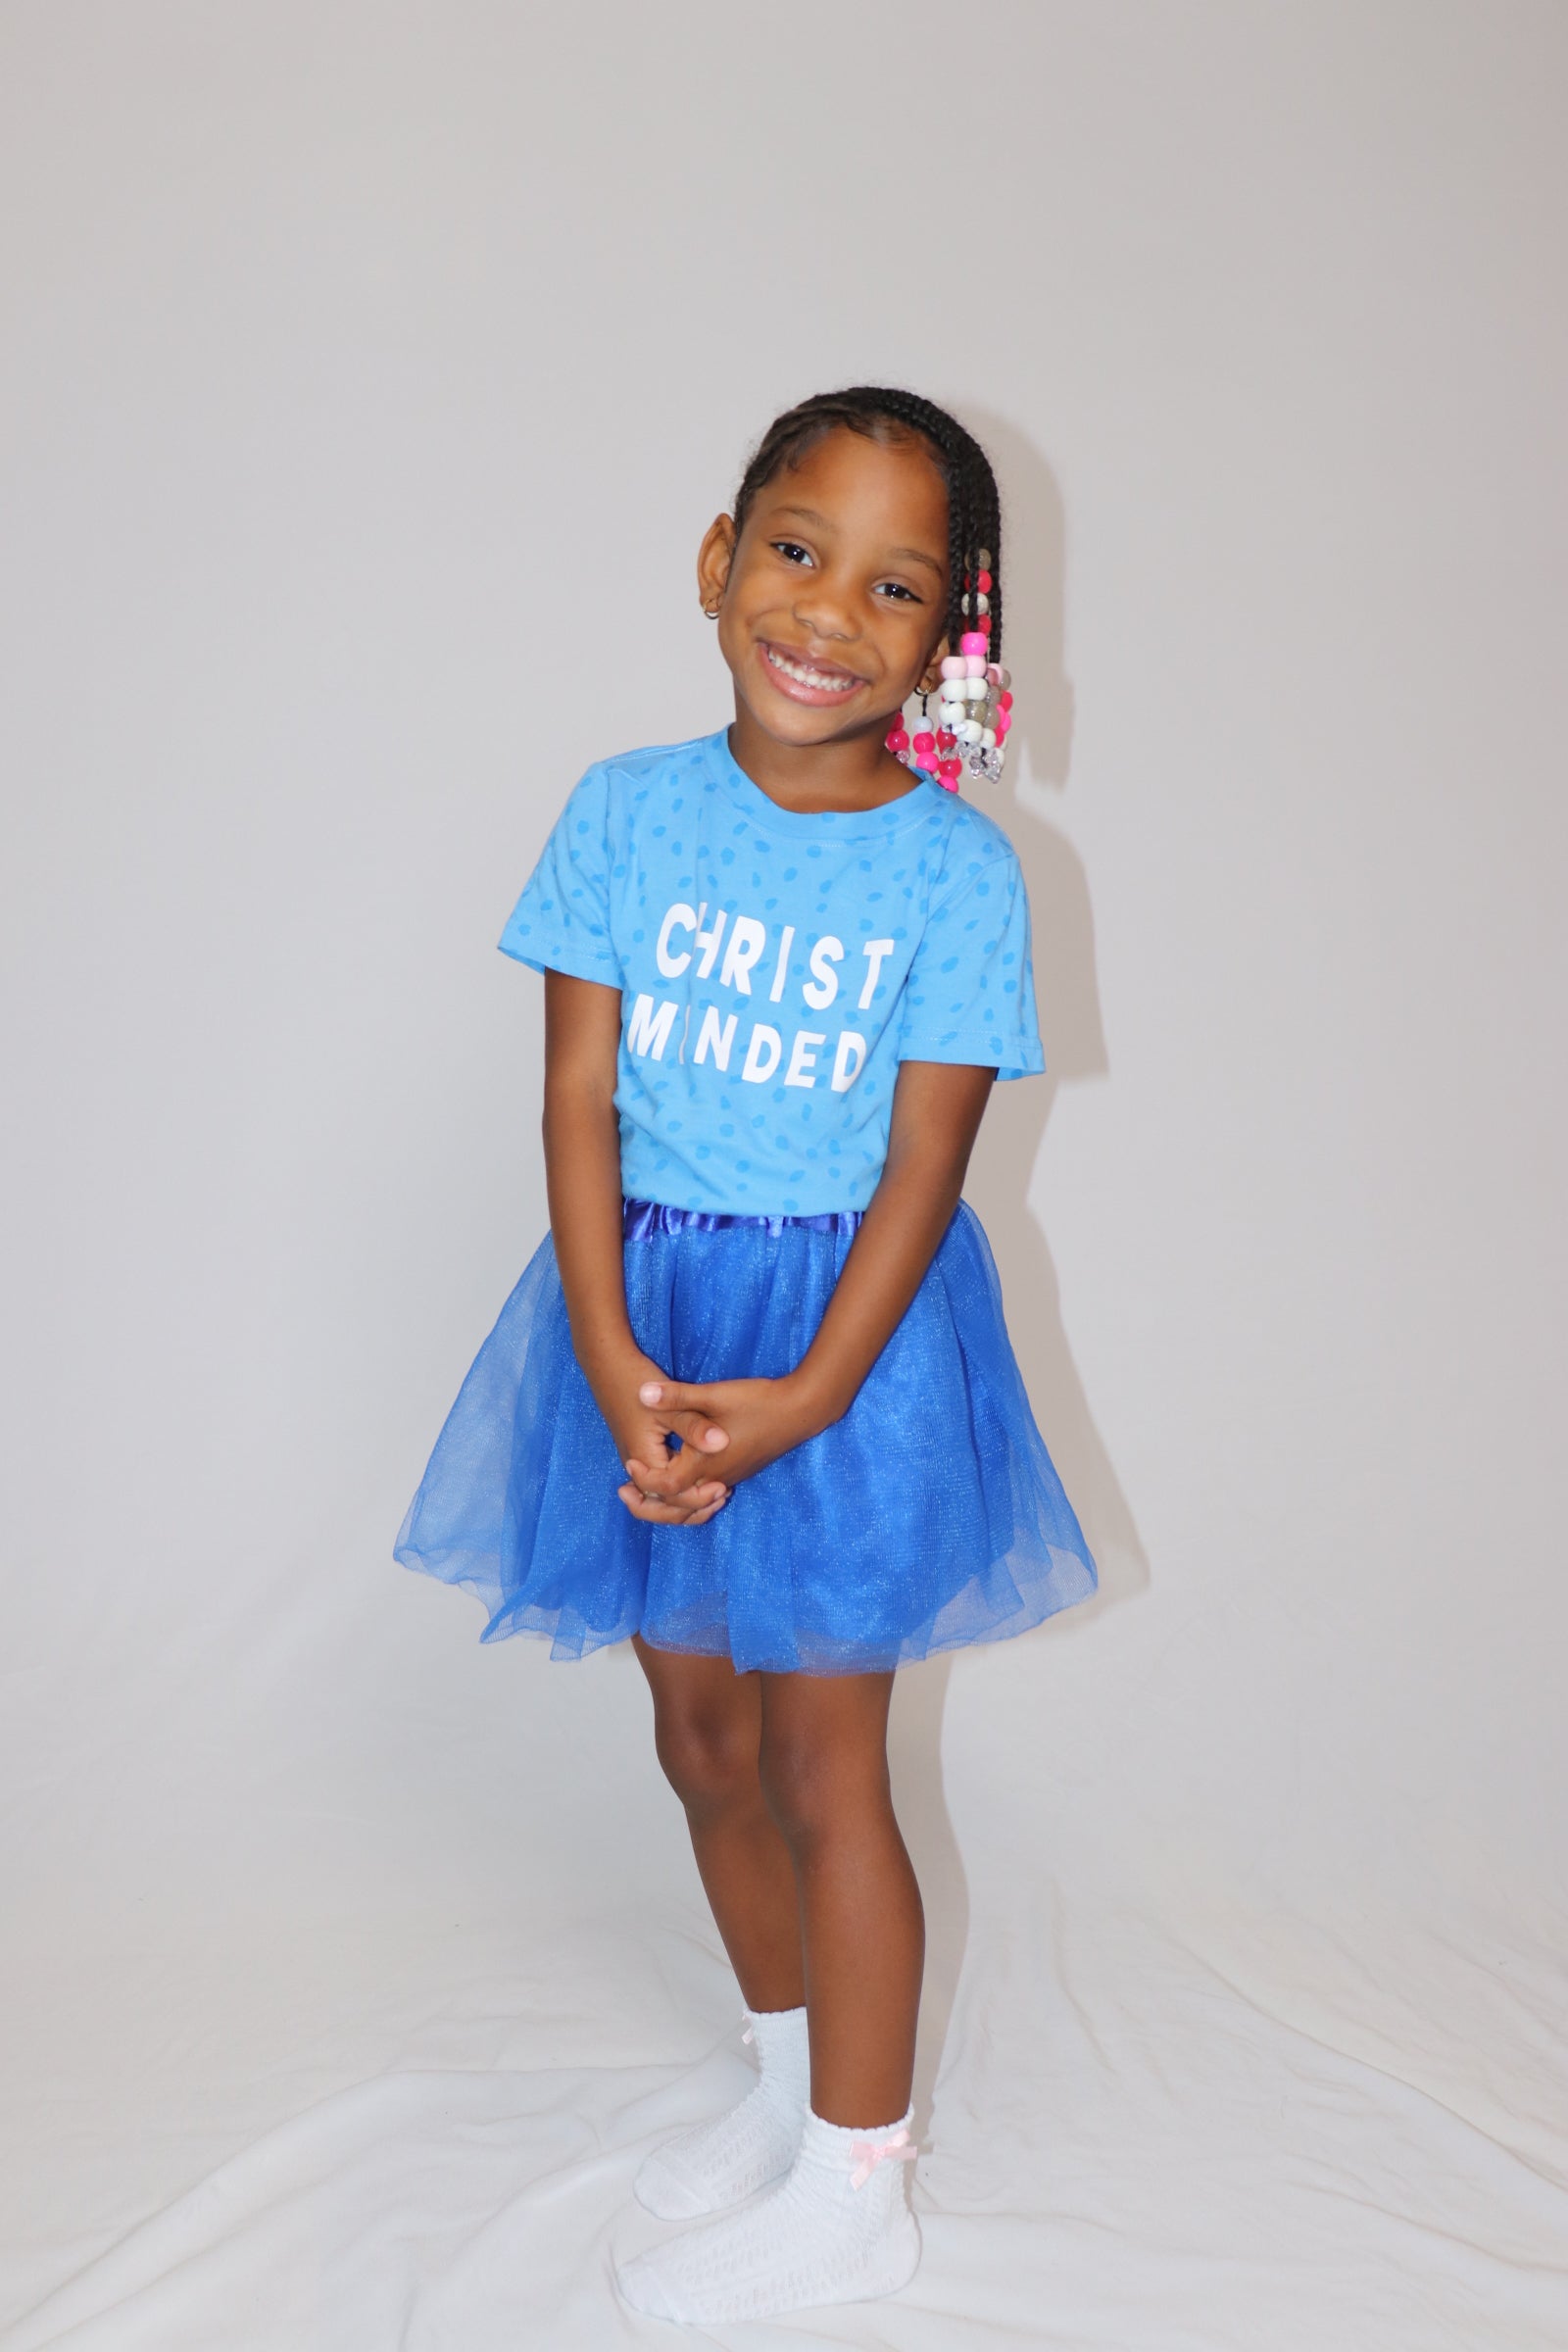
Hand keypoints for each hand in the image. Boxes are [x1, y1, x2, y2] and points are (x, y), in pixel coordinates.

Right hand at [589, 1346, 733, 1526]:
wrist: (608, 1364)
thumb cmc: (636, 1382)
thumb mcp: (669, 1406)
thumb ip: (694, 1427)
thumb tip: (722, 1443)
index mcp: (645, 1459)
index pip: (671, 1496)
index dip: (699, 1498)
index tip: (723, 1488)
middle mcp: (638, 1465)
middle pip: (663, 1504)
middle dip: (693, 1508)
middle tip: (723, 1496)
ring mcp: (637, 1458)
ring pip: (659, 1495)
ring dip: (686, 1501)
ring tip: (716, 1495)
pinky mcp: (640, 1449)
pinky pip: (658, 1480)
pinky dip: (678, 1487)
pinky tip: (701, 1478)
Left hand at [627, 1375, 823, 1506]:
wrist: (800, 1410)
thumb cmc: (757, 1402)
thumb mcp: (713, 1395)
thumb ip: (677, 1396)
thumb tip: (642, 1392)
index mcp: (705, 1463)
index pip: (665, 1486)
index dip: (645, 1479)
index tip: (630, 1465)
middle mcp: (716, 1477)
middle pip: (677, 1506)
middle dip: (649, 1502)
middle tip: (626, 1491)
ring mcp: (730, 1476)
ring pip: (693, 1503)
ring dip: (669, 1501)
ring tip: (648, 1489)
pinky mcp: (739, 1470)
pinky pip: (707, 1493)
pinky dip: (688, 1494)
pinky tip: (682, 1476)